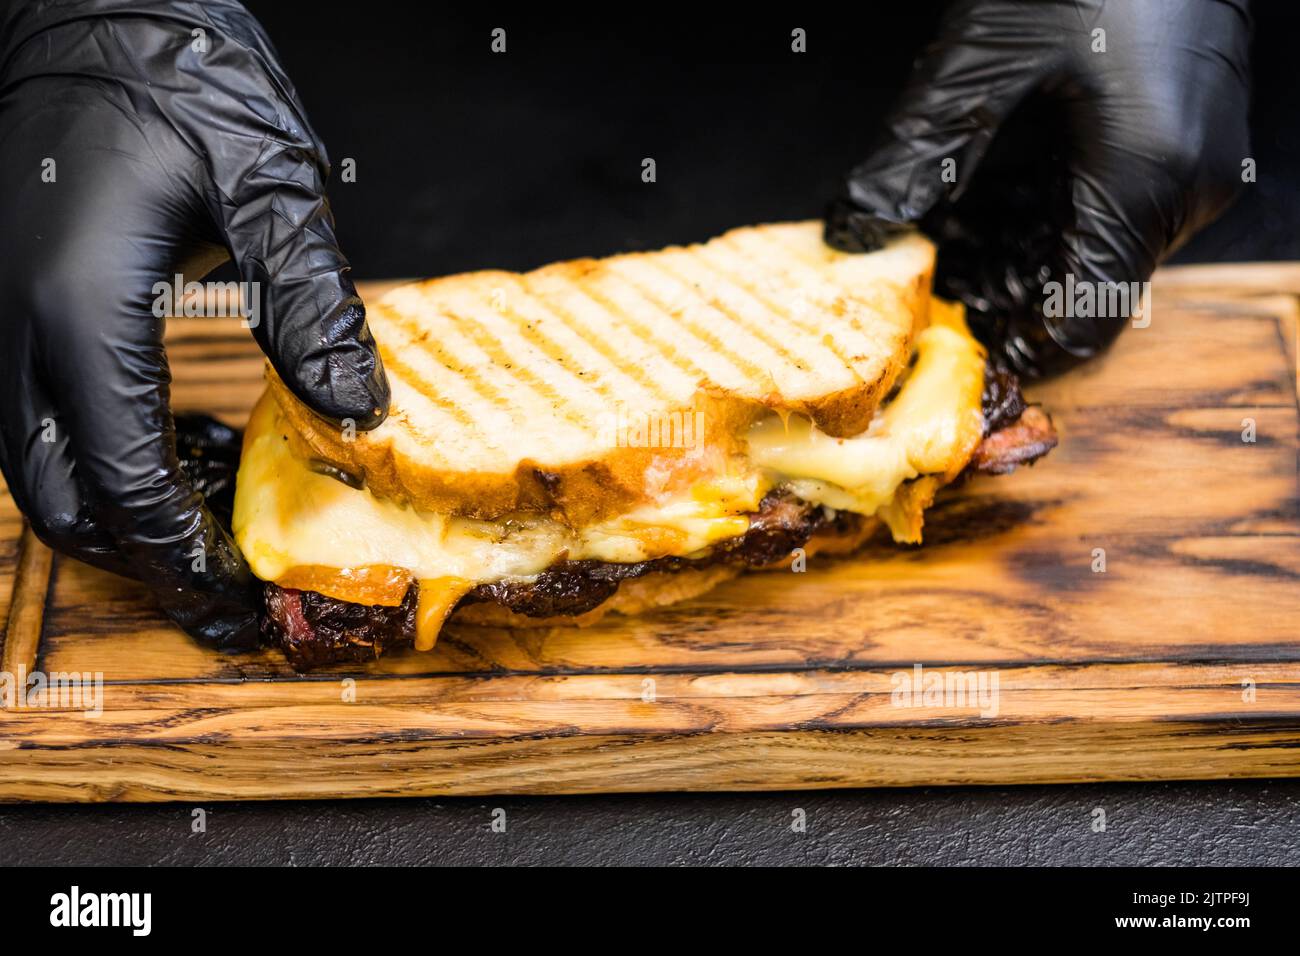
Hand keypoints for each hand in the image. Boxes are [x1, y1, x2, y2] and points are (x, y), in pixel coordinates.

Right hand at [0, 0, 388, 647]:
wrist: (92, 6)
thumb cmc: (177, 74)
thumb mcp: (269, 180)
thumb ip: (310, 301)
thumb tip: (359, 410)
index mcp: (77, 305)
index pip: (122, 475)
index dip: (185, 548)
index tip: (244, 589)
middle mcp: (15, 326)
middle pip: (60, 499)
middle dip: (145, 557)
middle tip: (228, 588)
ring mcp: (0, 318)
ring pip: (43, 470)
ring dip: (127, 513)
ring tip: (222, 518)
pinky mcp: (15, 304)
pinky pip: (46, 419)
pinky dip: (111, 458)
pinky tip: (190, 447)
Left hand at [825, 0, 1251, 377]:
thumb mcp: (987, 55)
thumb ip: (920, 147)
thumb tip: (858, 220)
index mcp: (1146, 177)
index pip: (1087, 319)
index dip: (1022, 350)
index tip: (964, 348)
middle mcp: (1183, 184)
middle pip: (1083, 284)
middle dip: (1002, 288)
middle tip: (930, 278)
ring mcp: (1192, 160)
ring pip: (1093, 246)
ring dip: (1018, 249)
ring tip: (945, 232)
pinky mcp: (1183, 136)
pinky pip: (1113, 204)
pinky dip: (1047, 209)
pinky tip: (986, 192)